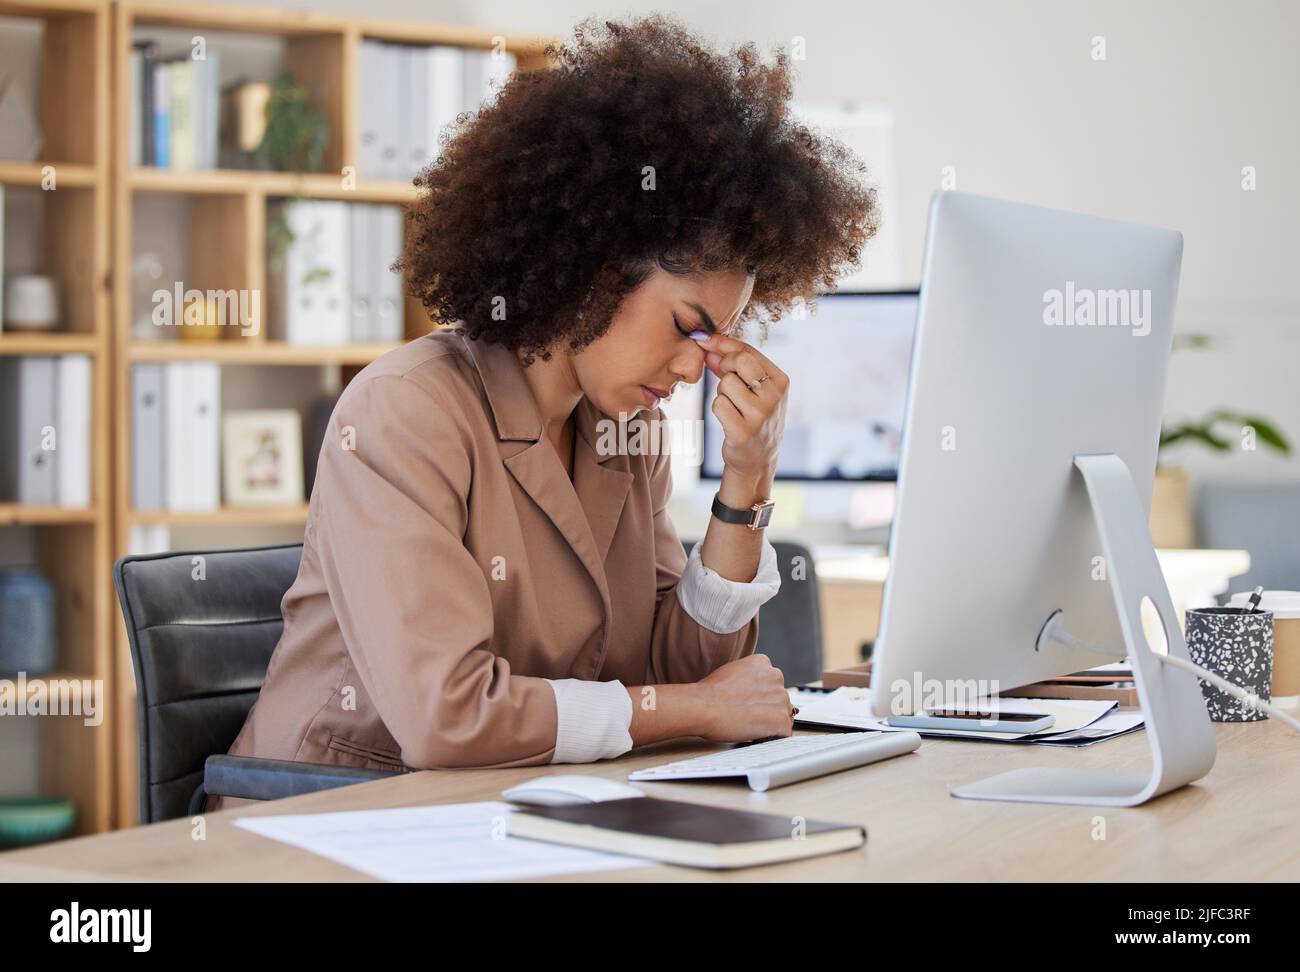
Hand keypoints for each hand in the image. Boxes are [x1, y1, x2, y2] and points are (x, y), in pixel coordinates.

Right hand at [697, 654, 795, 742]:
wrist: (704, 706)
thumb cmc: (710, 693)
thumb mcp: (731, 672)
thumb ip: (747, 678)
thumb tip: (750, 691)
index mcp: (763, 663)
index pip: (771, 682)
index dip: (760, 695)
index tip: (748, 702)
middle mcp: (776, 677)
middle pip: (779, 698)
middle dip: (767, 708)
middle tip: (747, 715)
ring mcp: (781, 699)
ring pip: (783, 715)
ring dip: (770, 722)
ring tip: (748, 725)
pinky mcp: (781, 720)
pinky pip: (783, 732)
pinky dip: (771, 736)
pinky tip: (755, 734)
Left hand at [701, 332, 788, 482]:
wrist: (757, 459)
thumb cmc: (754, 418)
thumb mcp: (754, 390)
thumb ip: (733, 367)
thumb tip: (710, 348)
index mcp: (781, 382)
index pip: (748, 351)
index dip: (723, 343)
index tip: (705, 340)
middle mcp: (774, 397)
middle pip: (739, 361)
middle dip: (724, 365)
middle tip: (724, 378)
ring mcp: (760, 415)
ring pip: (726, 383)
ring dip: (722, 392)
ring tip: (733, 406)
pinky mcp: (743, 432)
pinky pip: (719, 404)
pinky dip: (718, 409)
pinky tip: (729, 419)